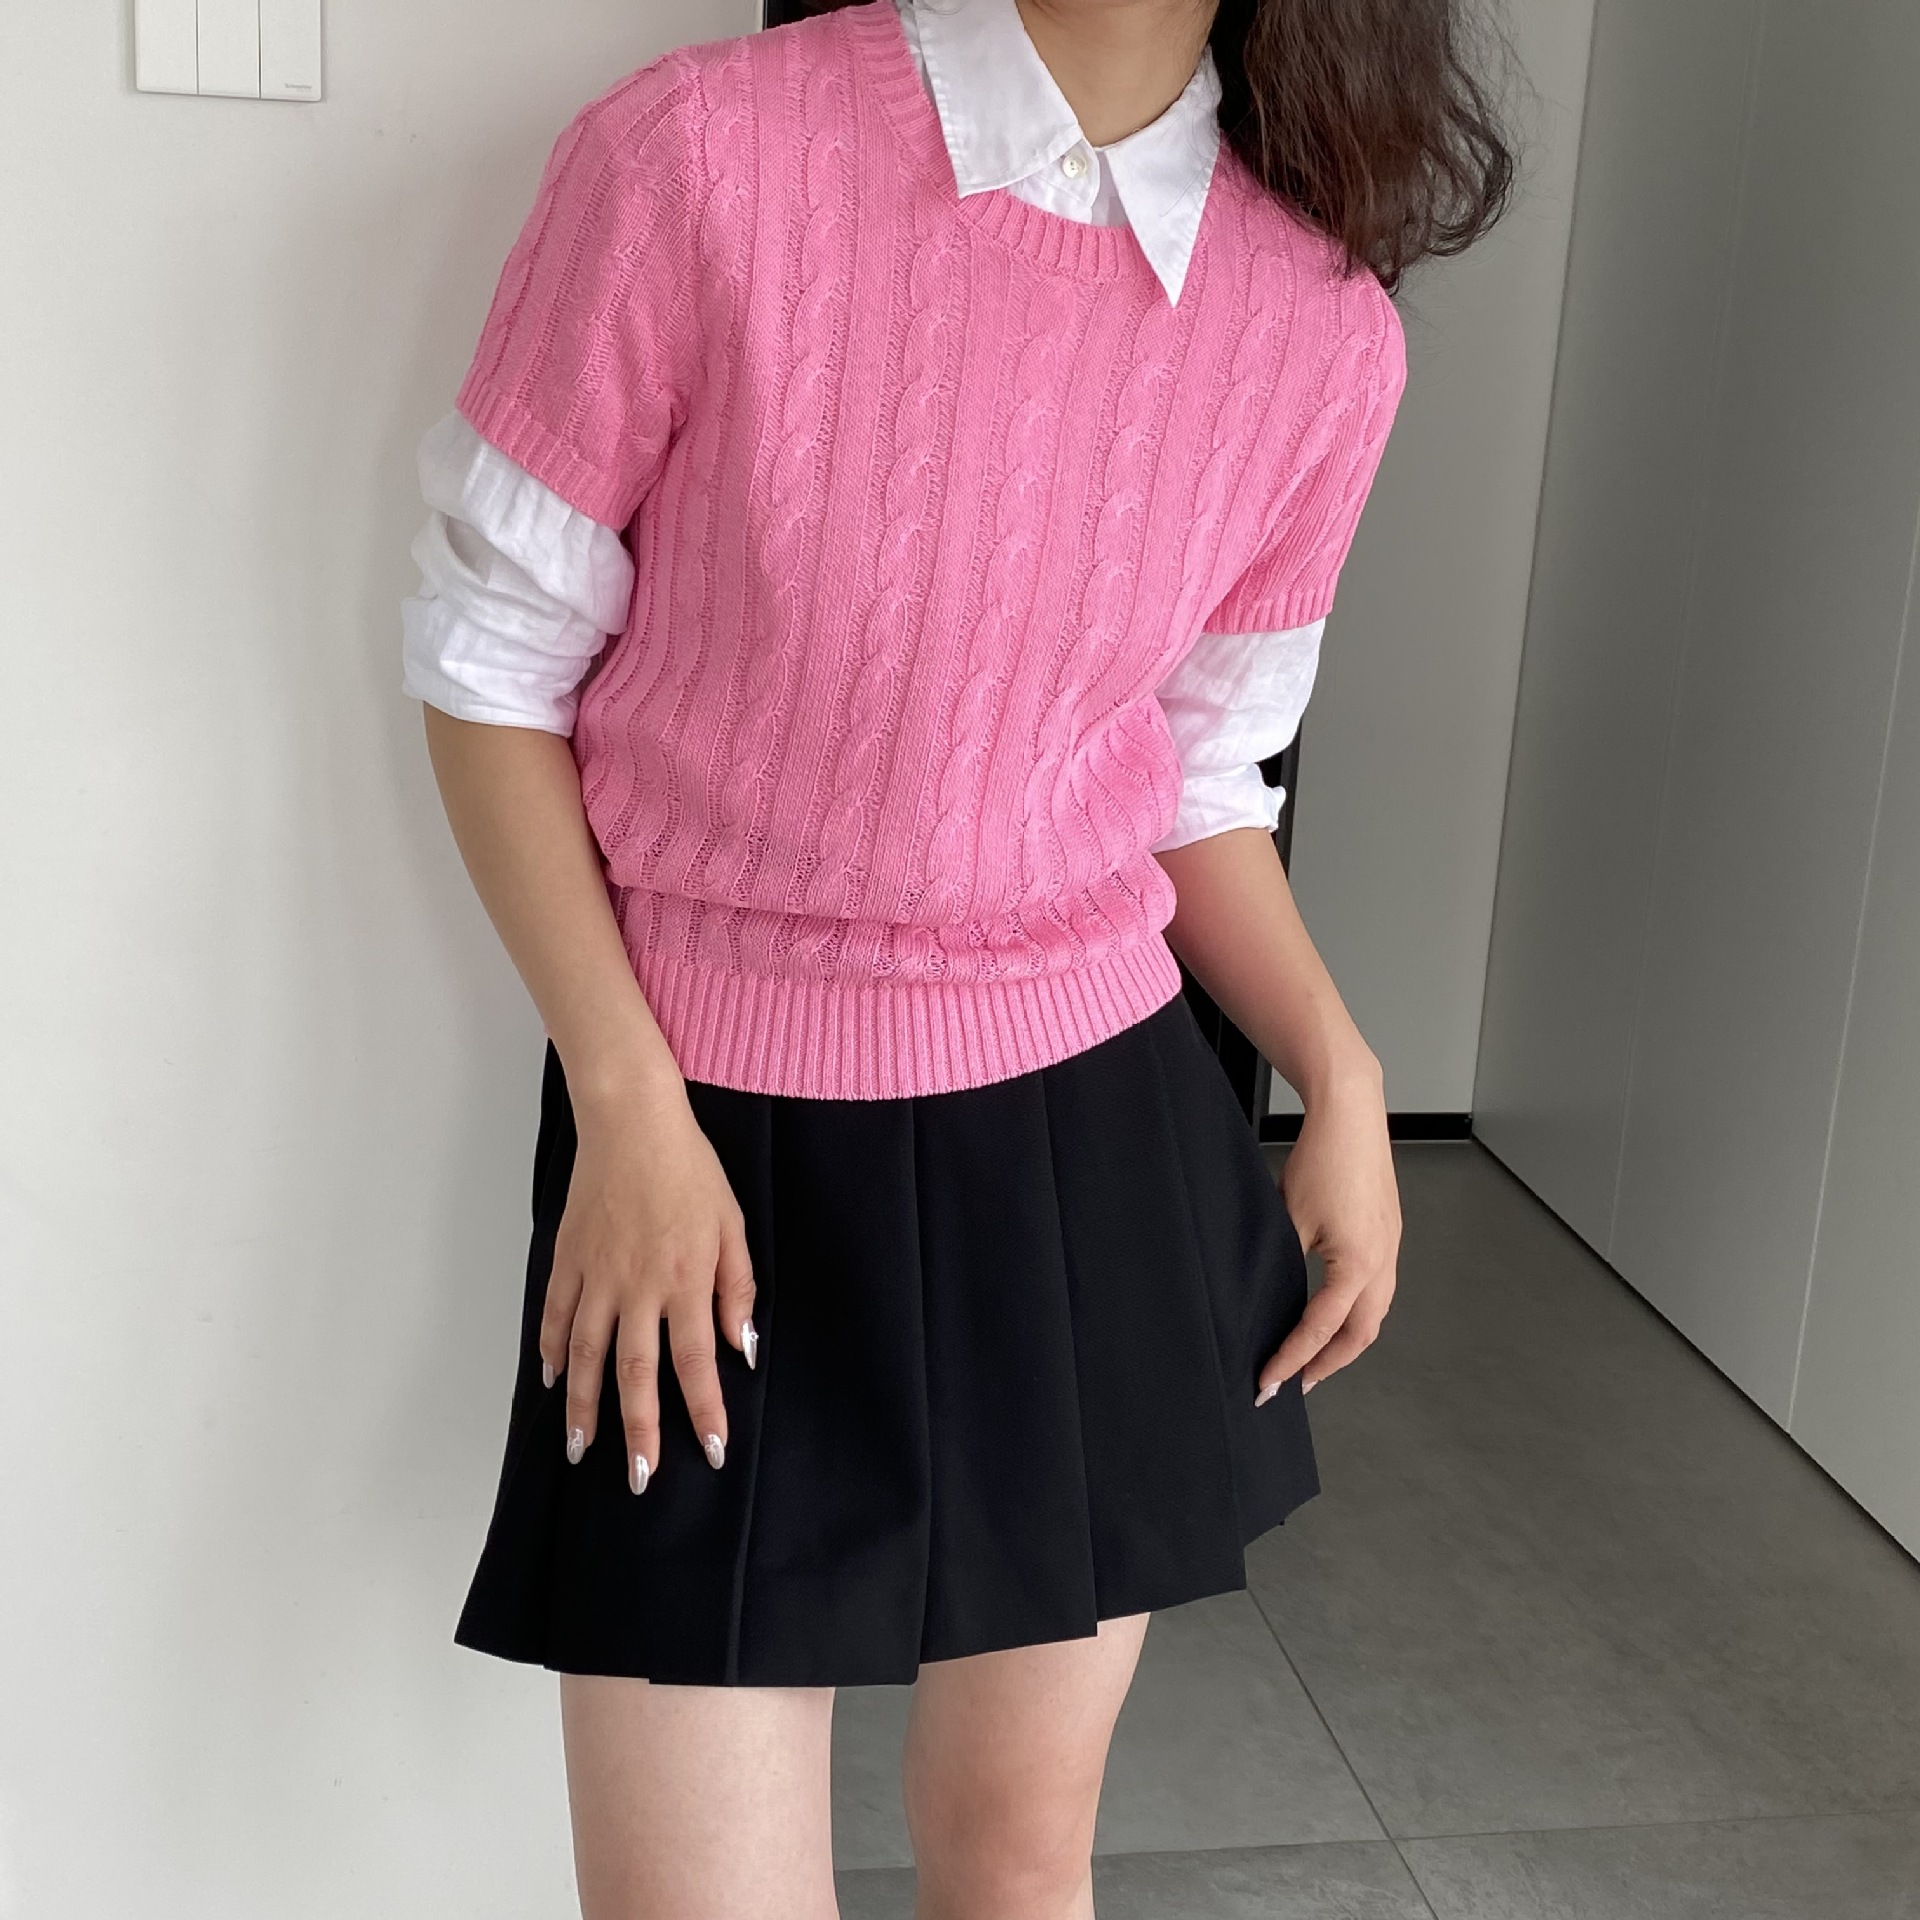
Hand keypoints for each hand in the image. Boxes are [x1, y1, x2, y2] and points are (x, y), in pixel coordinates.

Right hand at [537, 1076, 757, 1492]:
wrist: (632, 1122)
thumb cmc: (690, 1169)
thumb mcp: (732, 1223)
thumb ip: (737, 1286)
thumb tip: (744, 1345)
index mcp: (685, 1279)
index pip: (696, 1361)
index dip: (703, 1410)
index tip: (709, 1451)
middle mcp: (638, 1287)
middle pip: (637, 1373)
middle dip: (639, 1431)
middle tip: (639, 1478)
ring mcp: (597, 1275)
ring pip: (588, 1355)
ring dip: (586, 1407)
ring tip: (582, 1450)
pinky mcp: (569, 1258)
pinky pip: (557, 1315)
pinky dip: (552, 1353)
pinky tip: (554, 1383)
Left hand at [1257, 1060, 1400, 1399]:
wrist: (1351, 1113)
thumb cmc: (1322, 1158)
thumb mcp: (1288, 1218)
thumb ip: (1282, 1263)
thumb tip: (1267, 1298)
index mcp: (1358, 1265)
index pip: (1320, 1329)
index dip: (1292, 1360)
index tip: (1268, 1382)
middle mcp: (1383, 1262)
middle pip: (1360, 1335)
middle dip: (1328, 1364)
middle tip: (1296, 1383)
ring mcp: (1390, 1247)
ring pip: (1374, 1313)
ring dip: (1344, 1340)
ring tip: (1313, 1356)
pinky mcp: (1388, 1232)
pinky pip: (1377, 1287)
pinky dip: (1355, 1311)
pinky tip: (1333, 1310)